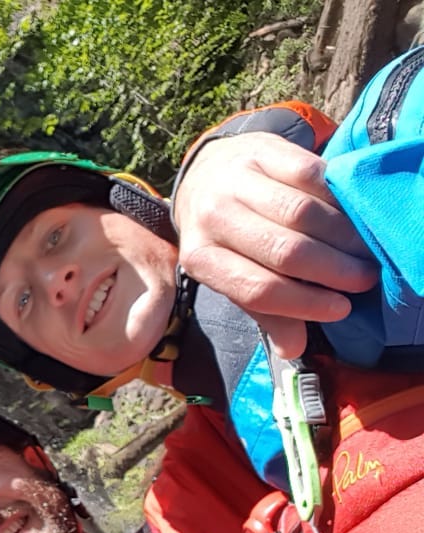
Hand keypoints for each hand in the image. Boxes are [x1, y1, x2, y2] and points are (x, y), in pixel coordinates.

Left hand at [173, 132, 378, 357]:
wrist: (207, 173)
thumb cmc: (228, 236)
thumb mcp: (232, 273)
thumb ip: (265, 311)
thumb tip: (295, 349)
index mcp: (199, 257)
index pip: (256, 289)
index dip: (303, 304)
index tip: (341, 308)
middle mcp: (211, 217)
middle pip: (283, 251)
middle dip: (331, 270)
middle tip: (363, 279)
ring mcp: (234, 180)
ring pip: (300, 214)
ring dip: (342, 237)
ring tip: (364, 251)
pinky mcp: (261, 151)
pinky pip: (310, 175)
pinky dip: (337, 199)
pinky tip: (352, 215)